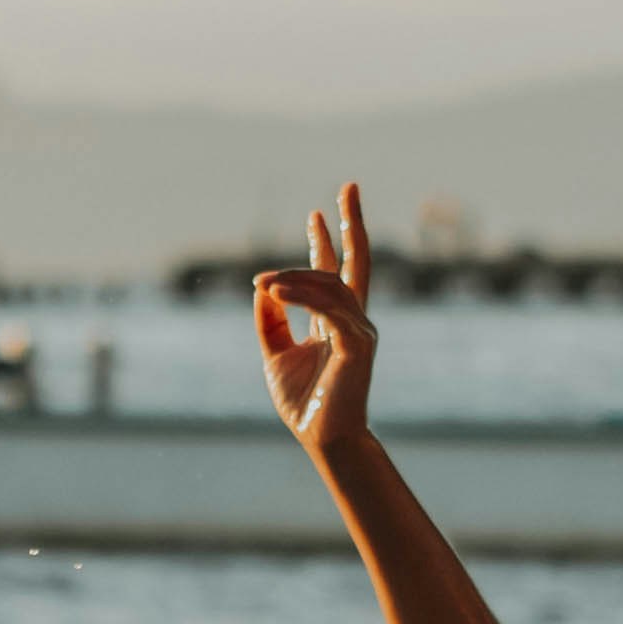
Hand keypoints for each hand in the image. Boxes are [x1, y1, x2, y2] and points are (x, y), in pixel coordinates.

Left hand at [253, 181, 378, 453]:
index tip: (316, 214)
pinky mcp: (358, 344)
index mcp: (334, 320)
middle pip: (357, 261)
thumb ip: (270, 321)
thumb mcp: (276, 355)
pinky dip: (304, 296)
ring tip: (265, 282)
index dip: (323, 242)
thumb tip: (263, 287)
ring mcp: (359, 329)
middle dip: (352, 223)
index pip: (331, 272)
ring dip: (296, 277)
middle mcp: (352, 319)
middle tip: (348, 185)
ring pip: (331, 285)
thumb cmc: (305, 402)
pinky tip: (278, 292)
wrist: (323, 438)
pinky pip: (331, 310)